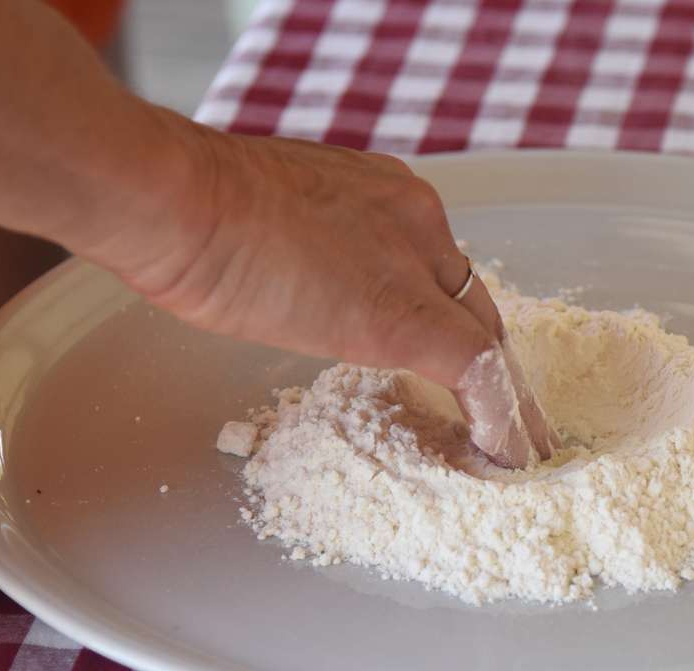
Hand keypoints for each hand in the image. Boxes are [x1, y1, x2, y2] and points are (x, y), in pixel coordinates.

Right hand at [84, 128, 554, 465]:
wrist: (175, 201)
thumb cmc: (191, 212)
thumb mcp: (270, 223)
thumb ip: (307, 253)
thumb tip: (297, 287)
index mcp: (381, 194)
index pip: (436, 267)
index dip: (450, 321)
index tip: (457, 361)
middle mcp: (415, 218)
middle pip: (470, 302)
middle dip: (487, 360)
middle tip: (506, 412)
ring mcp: (415, 263)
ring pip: (481, 334)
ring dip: (500, 392)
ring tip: (518, 442)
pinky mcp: (407, 318)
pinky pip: (474, 370)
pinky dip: (496, 416)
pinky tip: (505, 452)